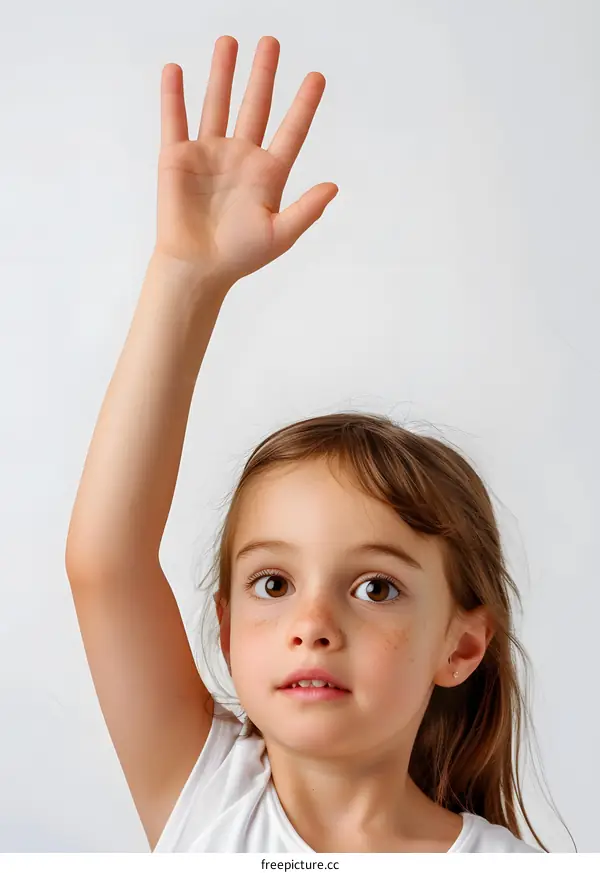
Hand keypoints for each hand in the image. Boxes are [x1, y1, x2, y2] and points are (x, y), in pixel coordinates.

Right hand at [154, 35, 338, 286]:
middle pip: (255, 106)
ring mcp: (208, 154)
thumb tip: (333, 186)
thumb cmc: (239, 256)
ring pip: (217, 103)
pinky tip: (176, 70)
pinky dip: (174, 96)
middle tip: (271, 42)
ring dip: (223, 73)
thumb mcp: (280, 235)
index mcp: (268, 173)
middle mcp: (240, 157)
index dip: (304, 104)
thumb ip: (306, 210)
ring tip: (229, 41)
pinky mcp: (177, 158)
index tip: (317, 76)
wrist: (197, 269)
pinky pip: (175, 120)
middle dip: (262, 74)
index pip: (291, 131)